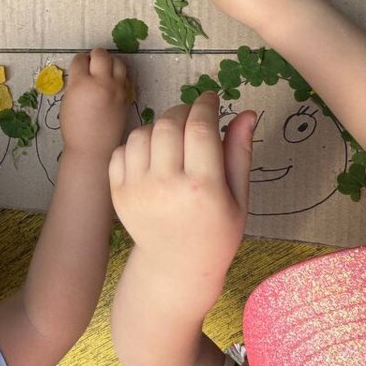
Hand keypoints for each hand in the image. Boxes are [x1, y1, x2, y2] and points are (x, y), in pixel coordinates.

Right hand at [59, 49, 131, 158]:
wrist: (93, 147)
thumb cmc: (75, 127)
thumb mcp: (68, 100)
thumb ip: (75, 83)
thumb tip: (83, 71)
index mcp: (81, 83)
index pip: (80, 59)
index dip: (79, 60)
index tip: (80, 64)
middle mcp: (101, 82)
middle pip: (101, 55)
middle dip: (94, 55)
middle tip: (91, 62)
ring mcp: (116, 89)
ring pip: (117, 62)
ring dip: (109, 62)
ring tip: (104, 70)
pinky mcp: (126, 96)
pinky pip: (125, 77)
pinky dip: (118, 75)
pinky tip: (112, 82)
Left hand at [110, 94, 255, 276]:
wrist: (176, 266)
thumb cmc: (215, 232)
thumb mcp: (238, 197)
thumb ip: (240, 153)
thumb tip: (246, 112)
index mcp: (202, 187)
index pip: (200, 126)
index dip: (206, 104)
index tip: (211, 98)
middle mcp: (166, 185)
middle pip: (169, 123)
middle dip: (183, 110)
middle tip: (193, 116)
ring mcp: (137, 189)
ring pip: (142, 132)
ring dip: (159, 125)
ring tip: (173, 136)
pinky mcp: (118, 193)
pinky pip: (121, 151)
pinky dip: (137, 144)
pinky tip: (153, 154)